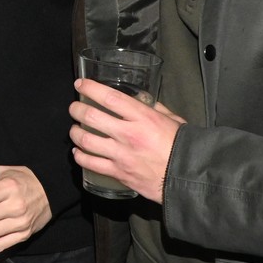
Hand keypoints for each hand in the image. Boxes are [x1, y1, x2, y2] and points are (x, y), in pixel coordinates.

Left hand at [69, 78, 184, 203]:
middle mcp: (128, 134)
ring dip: (75, 132)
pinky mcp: (119, 173)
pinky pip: (91, 164)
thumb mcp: (173, 120)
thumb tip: (142, 100)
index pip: (110, 98)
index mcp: (143, 117)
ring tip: (74, 129)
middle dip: (77, 109)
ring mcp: (121, 155)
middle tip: (74, 108)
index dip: (91, 88)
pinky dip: (80, 156)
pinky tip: (78, 152)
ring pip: (85, 140)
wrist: (189, 178)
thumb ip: (156, 108)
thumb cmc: (184, 146)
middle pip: (91, 117)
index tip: (80, 84)